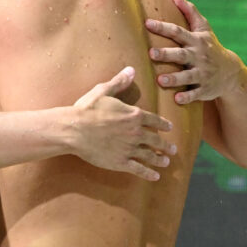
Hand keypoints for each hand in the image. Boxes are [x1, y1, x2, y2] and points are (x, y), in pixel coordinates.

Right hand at [70, 66, 175, 180]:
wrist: (74, 129)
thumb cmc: (87, 109)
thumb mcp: (103, 91)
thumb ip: (119, 82)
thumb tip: (131, 69)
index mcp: (134, 115)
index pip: (154, 120)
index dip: (163, 124)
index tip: (169, 128)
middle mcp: (136, 133)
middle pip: (156, 140)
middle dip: (165, 145)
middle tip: (172, 149)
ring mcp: (129, 149)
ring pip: (150, 155)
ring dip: (160, 159)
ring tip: (166, 161)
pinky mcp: (120, 162)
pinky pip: (138, 169)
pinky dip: (148, 173)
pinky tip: (155, 176)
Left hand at [146, 0, 240, 104]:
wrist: (230, 72)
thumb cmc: (210, 46)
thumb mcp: (203, 28)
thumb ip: (189, 11)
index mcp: (195, 41)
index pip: (177, 32)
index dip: (163, 27)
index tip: (147, 23)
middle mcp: (198, 57)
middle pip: (181, 54)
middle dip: (167, 54)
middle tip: (151, 53)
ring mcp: (202, 73)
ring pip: (188, 76)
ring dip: (175, 78)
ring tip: (161, 80)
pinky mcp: (205, 89)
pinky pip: (196, 94)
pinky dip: (187, 97)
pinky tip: (177, 100)